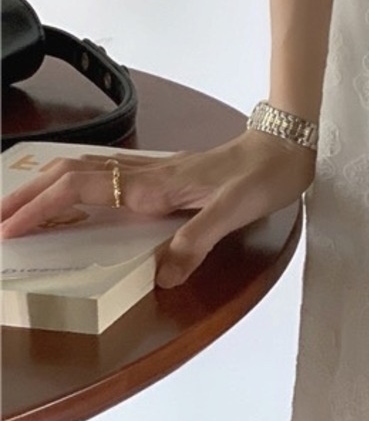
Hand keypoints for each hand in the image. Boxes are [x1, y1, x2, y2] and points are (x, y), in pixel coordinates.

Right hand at [0, 129, 315, 287]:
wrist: (288, 144)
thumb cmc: (262, 175)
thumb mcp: (233, 211)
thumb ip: (196, 241)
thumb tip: (159, 276)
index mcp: (152, 184)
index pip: (81, 190)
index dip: (41, 209)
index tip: (8, 231)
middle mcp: (145, 175)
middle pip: (70, 176)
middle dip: (28, 197)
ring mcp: (153, 172)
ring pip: (84, 172)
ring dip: (46, 188)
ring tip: (17, 211)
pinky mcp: (164, 174)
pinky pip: (105, 177)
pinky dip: (75, 185)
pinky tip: (70, 198)